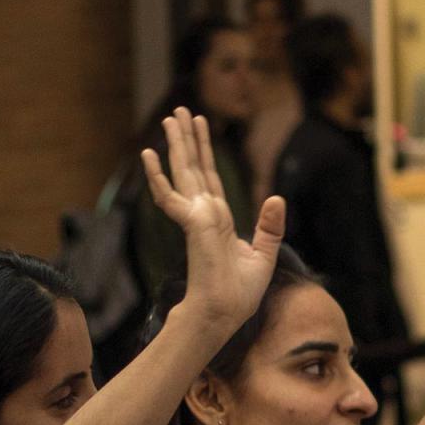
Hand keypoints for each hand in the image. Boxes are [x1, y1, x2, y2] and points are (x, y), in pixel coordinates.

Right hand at [141, 108, 284, 328]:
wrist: (225, 313)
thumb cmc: (239, 293)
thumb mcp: (264, 255)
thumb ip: (269, 227)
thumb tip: (277, 198)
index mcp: (219, 219)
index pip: (210, 177)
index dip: (205, 151)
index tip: (200, 126)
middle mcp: (205, 213)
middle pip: (194, 167)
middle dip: (188, 139)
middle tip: (179, 111)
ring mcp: (196, 217)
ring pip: (183, 172)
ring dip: (177, 144)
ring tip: (170, 117)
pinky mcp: (191, 224)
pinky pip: (169, 196)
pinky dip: (157, 175)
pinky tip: (147, 153)